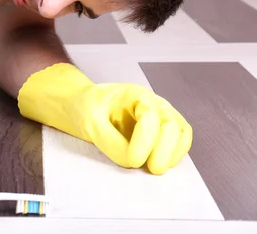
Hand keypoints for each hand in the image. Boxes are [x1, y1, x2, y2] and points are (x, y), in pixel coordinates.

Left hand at [17, 63, 191, 174]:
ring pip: (180, 133)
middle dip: (164, 149)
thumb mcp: (89, 122)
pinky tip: (161, 164)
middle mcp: (153, 103)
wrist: (84, 108)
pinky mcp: (161, 132)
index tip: (132, 160)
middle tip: (151, 169)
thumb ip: (109, 142)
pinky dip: (175, 155)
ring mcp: (160, 117)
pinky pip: (179, 142)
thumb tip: (132, 163)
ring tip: (156, 169)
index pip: (149, 115)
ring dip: (173, 154)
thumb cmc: (87, 108)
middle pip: (172, 124)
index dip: (145, 140)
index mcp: (134, 94)